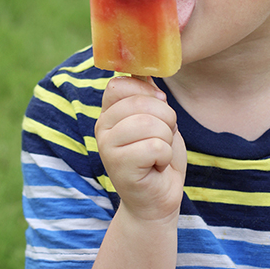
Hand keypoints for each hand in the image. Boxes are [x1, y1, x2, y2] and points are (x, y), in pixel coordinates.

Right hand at [95, 77, 186, 221]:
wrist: (158, 198)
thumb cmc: (158, 156)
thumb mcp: (157, 119)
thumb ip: (148, 96)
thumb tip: (145, 70)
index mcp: (109, 111)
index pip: (123, 84)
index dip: (150, 94)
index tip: (157, 111)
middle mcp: (102, 126)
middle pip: (143, 104)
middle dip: (166, 120)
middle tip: (161, 139)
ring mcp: (107, 147)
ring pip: (151, 125)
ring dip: (166, 140)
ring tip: (157, 153)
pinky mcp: (118, 166)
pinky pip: (155, 147)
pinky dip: (164, 157)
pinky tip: (156, 167)